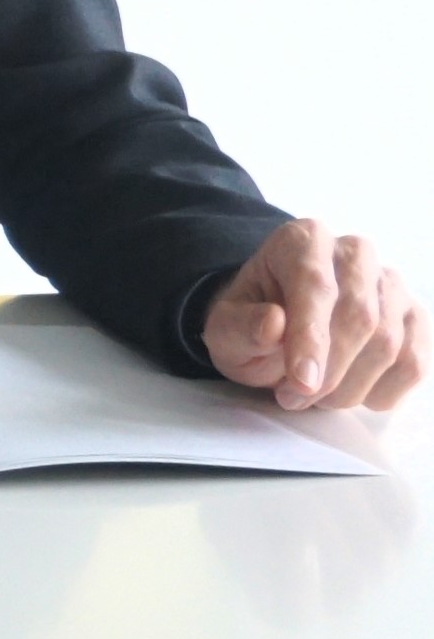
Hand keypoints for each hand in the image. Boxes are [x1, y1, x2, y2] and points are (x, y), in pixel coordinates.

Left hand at [203, 218, 424, 411]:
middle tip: (294, 398)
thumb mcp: (225, 328)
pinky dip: (384, 391)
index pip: (315, 284)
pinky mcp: (413, 317)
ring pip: (389, 343)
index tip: (302, 382)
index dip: (311, 338)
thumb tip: (273, 324)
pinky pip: (414, 362)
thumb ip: (240, 326)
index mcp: (302, 240)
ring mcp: (390, 284)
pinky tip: (352, 395)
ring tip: (314, 398)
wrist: (274, 329)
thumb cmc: (250, 324)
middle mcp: (353, 253)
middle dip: (329, 371)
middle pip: (359, 316)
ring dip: (351, 386)